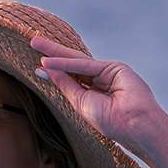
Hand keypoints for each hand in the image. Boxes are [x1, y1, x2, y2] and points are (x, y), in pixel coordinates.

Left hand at [31, 35, 166, 146]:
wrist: (133, 125)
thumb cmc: (109, 120)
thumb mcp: (80, 101)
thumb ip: (65, 84)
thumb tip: (45, 69)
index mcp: (93, 92)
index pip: (70, 78)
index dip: (54, 71)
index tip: (37, 67)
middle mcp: (100, 80)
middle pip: (71, 64)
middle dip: (52, 54)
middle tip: (34, 41)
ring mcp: (108, 72)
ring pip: (76, 60)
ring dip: (55, 52)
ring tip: (36, 43)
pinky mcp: (114, 67)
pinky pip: (84, 64)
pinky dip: (65, 63)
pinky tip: (48, 61)